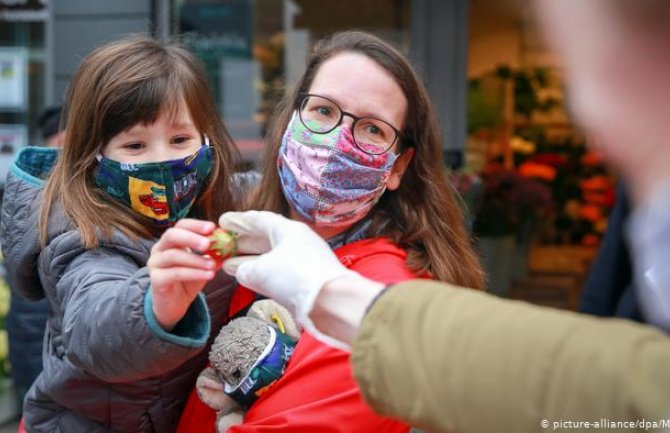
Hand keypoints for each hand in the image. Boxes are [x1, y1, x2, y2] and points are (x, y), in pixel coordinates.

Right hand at [147, 218, 218, 329]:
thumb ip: (212, 254)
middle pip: (172, 235)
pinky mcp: (156, 280)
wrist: (175, 305)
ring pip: (173, 255)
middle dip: (192, 238)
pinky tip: (208, 275)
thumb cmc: (188, 281)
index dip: (196, 225)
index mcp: (171, 241)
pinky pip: (175, 273)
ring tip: (213, 264)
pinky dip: (193, 273)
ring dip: (196, 259)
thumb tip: (229, 246)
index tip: (212, 227)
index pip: (181, 226)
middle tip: (208, 243)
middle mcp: (160, 249)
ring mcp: (155, 264)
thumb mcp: (203, 265)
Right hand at [218, 211, 363, 348]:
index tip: (222, 222)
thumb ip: (245, 269)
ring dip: (248, 260)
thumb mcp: (261, 271)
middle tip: (221, 243)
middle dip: (241, 241)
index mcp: (288, 230)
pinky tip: (247, 279)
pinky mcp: (304, 280)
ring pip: (270, 256)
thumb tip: (241, 271)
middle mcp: (296, 242)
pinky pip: (276, 271)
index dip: (239, 221)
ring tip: (227, 264)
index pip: (259, 220)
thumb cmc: (295, 277)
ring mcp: (301, 261)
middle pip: (264, 238)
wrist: (331, 302)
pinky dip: (260, 273)